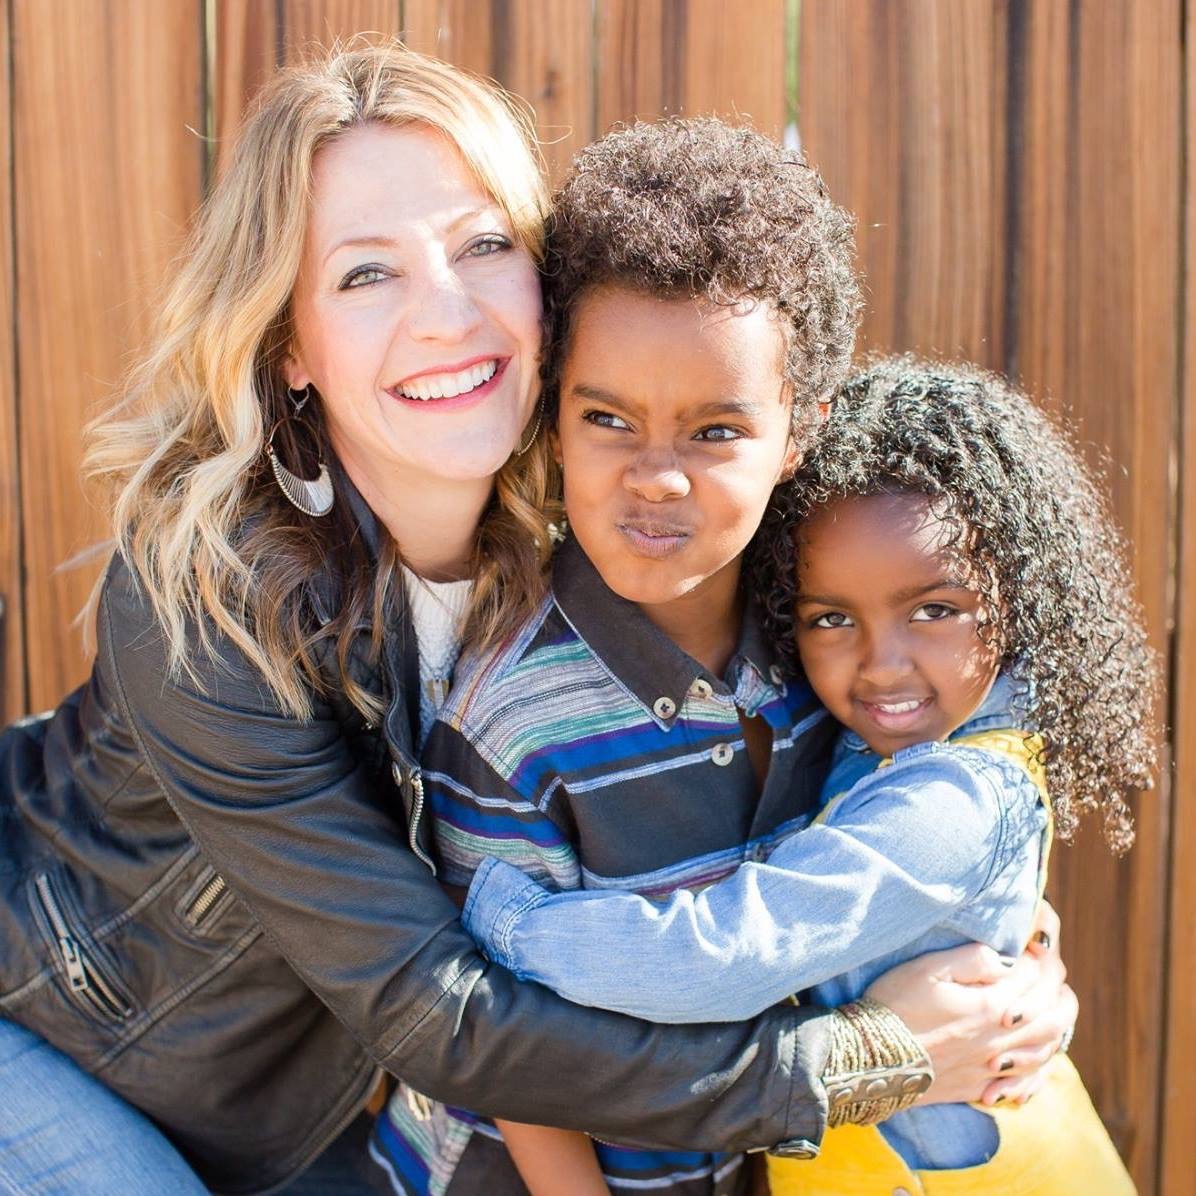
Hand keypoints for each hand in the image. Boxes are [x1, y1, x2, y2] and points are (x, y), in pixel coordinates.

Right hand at [864, 902, 1074, 1106]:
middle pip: (1054, 1016)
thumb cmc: (895, 1006)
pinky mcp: (981, 1086)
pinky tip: (1037, 1055)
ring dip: (1058, 1025)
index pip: (1036, 978)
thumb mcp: (927, 969)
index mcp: (991, 1006)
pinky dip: (1041, 1064)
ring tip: (1054, 1007)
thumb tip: (1004, 959)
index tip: (1031, 944)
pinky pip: (1028, 1081)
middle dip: (1060, 989)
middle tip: (1051, 971)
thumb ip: (971, 959)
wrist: (873, 1060)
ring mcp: (993, 1067)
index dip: (1039, 956)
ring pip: (1047, 1049)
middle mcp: (1000, 1040)